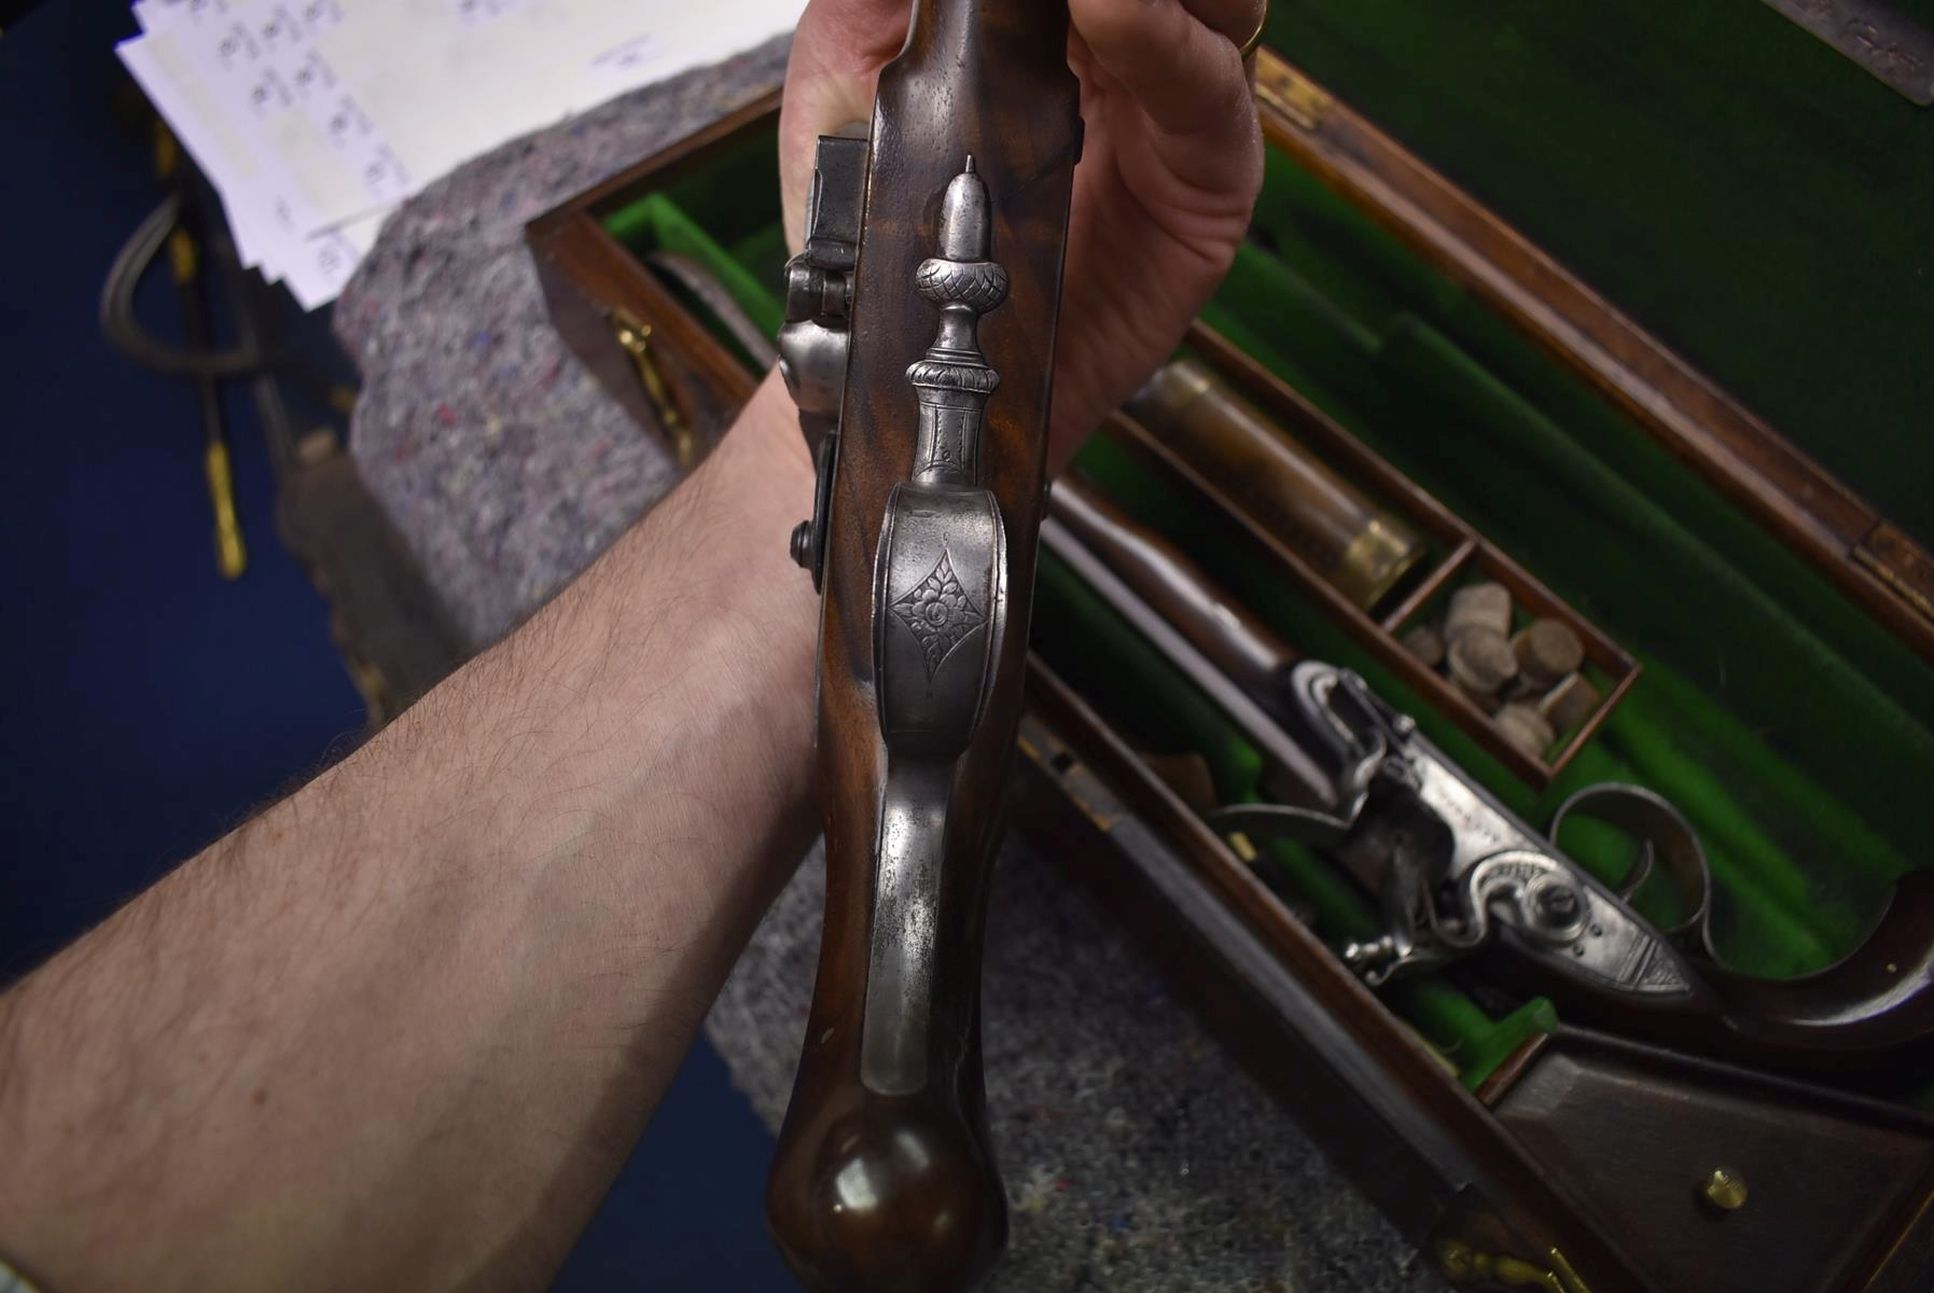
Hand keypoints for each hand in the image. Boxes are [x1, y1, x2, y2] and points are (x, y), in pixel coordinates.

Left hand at [779, 0, 1264, 470]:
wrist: (890, 360)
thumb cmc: (872, 223)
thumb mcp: (849, 68)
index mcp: (1050, 18)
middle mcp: (1128, 49)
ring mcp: (1174, 109)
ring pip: (1216, 6)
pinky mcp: (1207, 181)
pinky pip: (1211, 91)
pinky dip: (1167, 36)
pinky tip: (1110, 8)